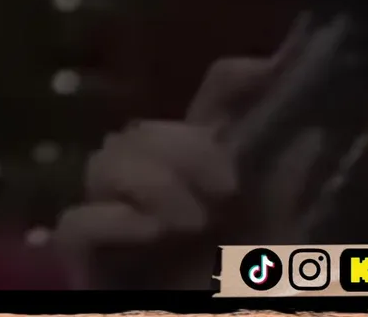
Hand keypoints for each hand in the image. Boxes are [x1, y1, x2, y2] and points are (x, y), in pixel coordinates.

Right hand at [53, 23, 318, 288]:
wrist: (257, 306)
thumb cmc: (274, 282)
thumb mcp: (292, 219)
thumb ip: (292, 157)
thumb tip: (290, 80)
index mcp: (219, 170)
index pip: (212, 96)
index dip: (237, 79)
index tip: (272, 74)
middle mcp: (166, 190)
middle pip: (142, 127)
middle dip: (183, 147)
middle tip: (226, 188)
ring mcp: (125, 227)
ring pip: (105, 161)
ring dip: (153, 178)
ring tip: (194, 219)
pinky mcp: (92, 267)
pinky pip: (75, 223)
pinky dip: (114, 219)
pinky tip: (156, 233)